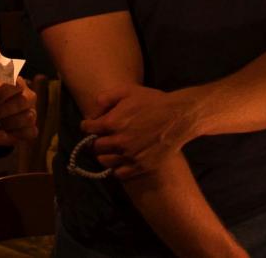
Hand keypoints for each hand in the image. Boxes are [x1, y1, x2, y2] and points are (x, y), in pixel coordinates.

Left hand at [0, 78, 38, 144]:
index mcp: (17, 85)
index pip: (16, 83)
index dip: (4, 92)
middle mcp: (28, 97)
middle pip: (23, 100)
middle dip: (4, 110)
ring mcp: (32, 113)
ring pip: (27, 117)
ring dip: (8, 123)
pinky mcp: (32, 129)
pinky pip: (29, 132)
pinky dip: (15, 134)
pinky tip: (4, 133)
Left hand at [79, 85, 197, 178]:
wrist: (179, 117)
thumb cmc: (153, 101)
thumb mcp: (128, 91)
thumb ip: (106, 97)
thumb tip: (93, 111)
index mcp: (113, 122)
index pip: (88, 128)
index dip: (87, 126)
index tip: (89, 126)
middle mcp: (118, 141)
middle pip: (95, 146)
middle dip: (95, 141)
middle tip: (100, 138)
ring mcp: (129, 156)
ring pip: (104, 161)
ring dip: (103, 155)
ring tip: (108, 150)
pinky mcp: (141, 166)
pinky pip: (119, 174)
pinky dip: (116, 168)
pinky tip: (120, 161)